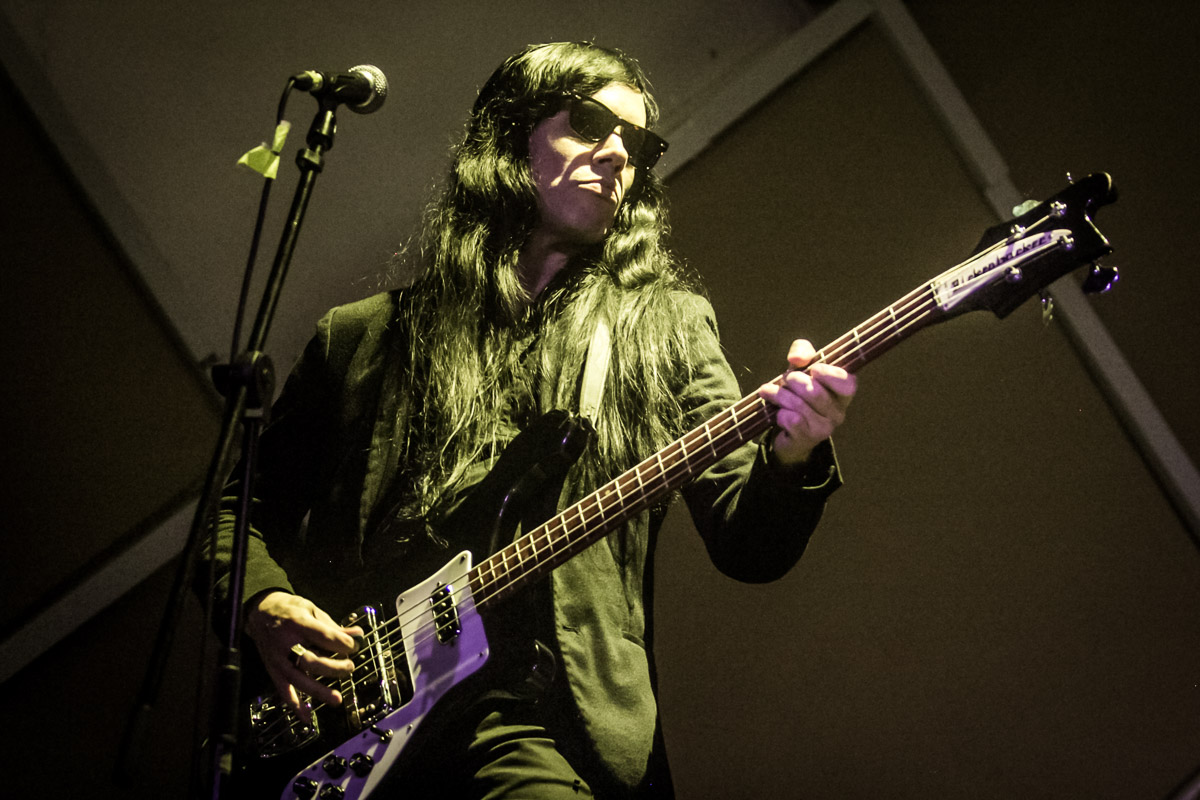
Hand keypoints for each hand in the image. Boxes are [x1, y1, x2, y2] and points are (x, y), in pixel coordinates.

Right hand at [244, 591, 363, 720]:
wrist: (259, 612)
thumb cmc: (289, 609)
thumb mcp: (312, 609)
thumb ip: (333, 626)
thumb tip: (357, 635)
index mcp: (297, 623)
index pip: (323, 636)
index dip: (342, 643)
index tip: (354, 647)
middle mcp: (286, 643)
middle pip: (311, 660)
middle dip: (333, 667)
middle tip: (350, 668)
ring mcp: (278, 659)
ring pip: (299, 679)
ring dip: (319, 691)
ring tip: (337, 699)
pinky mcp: (273, 670)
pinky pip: (283, 690)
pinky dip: (294, 705)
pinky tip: (306, 717)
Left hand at [756, 339, 856, 465]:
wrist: (786, 430)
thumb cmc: (798, 392)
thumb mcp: (801, 366)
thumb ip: (802, 352)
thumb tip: (797, 358)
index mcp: (842, 394)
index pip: (848, 384)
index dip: (830, 375)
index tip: (813, 369)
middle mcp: (838, 412)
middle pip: (815, 392)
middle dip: (794, 381)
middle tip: (786, 378)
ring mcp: (824, 428)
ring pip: (799, 405)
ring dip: (780, 395)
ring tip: (769, 391)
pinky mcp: (807, 439)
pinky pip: (790, 419)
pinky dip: (779, 412)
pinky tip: (778, 413)